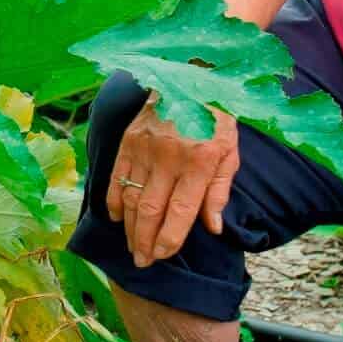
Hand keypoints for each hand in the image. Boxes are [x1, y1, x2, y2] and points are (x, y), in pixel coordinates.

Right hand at [104, 93, 239, 264]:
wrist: (187, 79)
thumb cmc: (213, 120)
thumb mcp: (229, 150)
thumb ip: (219, 190)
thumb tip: (212, 227)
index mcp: (198, 162)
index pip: (180, 211)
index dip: (169, 239)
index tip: (163, 255)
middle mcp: (169, 158)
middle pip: (150, 210)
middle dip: (145, 242)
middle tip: (143, 262)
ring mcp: (144, 149)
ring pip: (130, 198)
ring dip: (129, 228)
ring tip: (132, 248)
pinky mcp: (128, 142)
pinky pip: (116, 178)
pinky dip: (113, 202)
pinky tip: (116, 219)